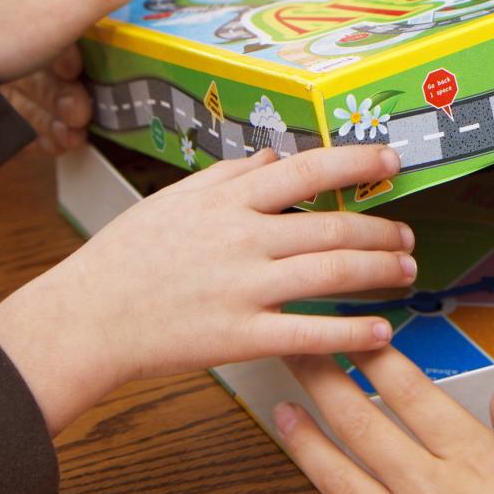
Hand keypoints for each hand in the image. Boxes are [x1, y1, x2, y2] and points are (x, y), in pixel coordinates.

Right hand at [0, 145, 417, 435]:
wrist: (85, 318)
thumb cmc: (125, 257)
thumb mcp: (174, 199)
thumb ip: (229, 176)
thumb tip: (276, 157)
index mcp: (226, 200)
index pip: (306, 170)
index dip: (356, 164)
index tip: (390, 162)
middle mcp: (241, 238)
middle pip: (331, 227)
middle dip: (381, 231)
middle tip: (408, 237)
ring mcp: (242, 288)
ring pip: (330, 273)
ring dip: (378, 271)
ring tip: (405, 272)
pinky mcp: (239, 336)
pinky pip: (307, 332)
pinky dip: (350, 332)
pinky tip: (381, 331)